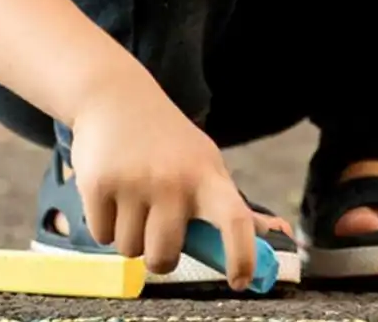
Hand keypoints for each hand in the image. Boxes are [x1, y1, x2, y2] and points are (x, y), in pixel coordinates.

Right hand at [69, 73, 256, 289]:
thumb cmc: (167, 141)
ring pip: (130, 250)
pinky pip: (101, 236)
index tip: (240, 280)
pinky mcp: (99, 184)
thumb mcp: (205, 163)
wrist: (116, 95)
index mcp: (208, 176)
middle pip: (164, 257)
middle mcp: (174, 180)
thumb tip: (278, 234)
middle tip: (157, 231)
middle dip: (158, 257)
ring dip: (129, 237)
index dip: (242, 255)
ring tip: (132, 200)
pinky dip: (104, 225)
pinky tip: (111, 193)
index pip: (236, 220)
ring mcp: (135, 182)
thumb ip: (232, 205)